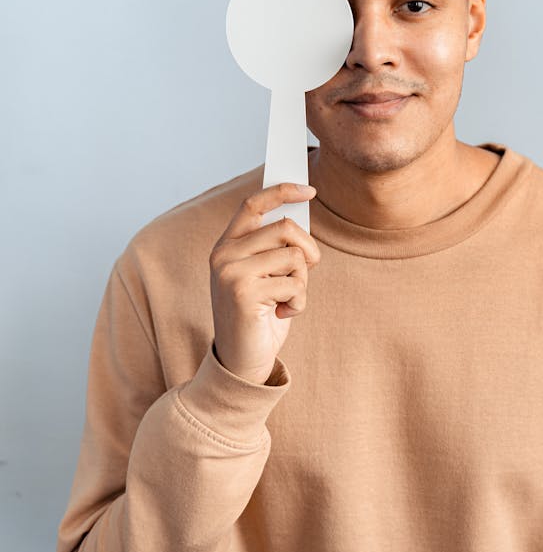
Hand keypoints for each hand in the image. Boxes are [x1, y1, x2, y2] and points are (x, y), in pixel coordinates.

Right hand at [208, 181, 319, 383]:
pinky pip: (295, 284)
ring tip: (286, 299)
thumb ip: (274, 248)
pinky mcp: (244, 294)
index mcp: (227, 245)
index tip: (309, 190)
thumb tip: (300, 218)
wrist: (241, 361)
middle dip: (307, 250)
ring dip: (302, 281)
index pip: (253, 204)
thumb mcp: (265, 275)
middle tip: (305, 272)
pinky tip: (282, 314)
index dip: (282, 191)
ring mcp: (231, 274)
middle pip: (285, 227)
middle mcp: (224, 255)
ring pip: (294, 256)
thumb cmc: (260, 316)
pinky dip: (299, 302)